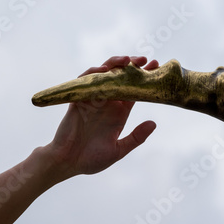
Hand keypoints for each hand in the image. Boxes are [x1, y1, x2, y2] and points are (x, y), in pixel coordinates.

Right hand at [45, 56, 158, 181]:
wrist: (66, 163)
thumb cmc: (91, 159)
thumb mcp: (118, 150)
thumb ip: (136, 138)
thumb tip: (154, 123)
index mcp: (120, 111)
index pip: (134, 89)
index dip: (145, 77)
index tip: (156, 66)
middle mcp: (108, 102)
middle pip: (121, 77)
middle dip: (133, 65)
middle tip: (145, 59)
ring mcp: (92, 99)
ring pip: (104, 74)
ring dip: (115, 64)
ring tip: (128, 60)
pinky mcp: (78, 100)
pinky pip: (85, 81)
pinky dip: (93, 73)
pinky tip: (104, 70)